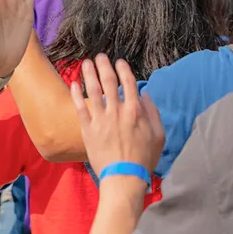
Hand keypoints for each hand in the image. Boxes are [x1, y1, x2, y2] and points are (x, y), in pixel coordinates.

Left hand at [71, 54, 163, 177]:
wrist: (124, 177)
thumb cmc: (143, 158)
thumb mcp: (158, 135)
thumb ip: (153, 113)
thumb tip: (145, 96)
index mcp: (135, 110)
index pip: (128, 82)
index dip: (123, 69)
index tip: (119, 62)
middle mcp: (117, 110)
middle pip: (109, 81)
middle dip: (104, 66)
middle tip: (99, 57)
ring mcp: (101, 119)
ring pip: (93, 90)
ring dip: (88, 74)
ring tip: (85, 63)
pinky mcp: (88, 129)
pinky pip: (80, 107)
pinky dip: (76, 94)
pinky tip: (74, 84)